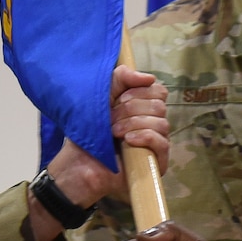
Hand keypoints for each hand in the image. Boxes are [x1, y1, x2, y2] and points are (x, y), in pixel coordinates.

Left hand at [47, 66, 169, 206]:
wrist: (79, 162)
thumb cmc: (89, 130)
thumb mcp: (102, 94)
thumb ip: (122, 78)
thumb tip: (150, 78)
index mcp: (143, 107)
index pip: (158, 91)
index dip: (140, 91)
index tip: (118, 99)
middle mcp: (153, 124)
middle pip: (159, 105)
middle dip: (131, 109)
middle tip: (110, 119)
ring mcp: (157, 144)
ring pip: (161, 123)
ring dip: (133, 124)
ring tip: (114, 132)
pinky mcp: (157, 162)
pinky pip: (161, 142)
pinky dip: (144, 137)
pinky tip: (128, 141)